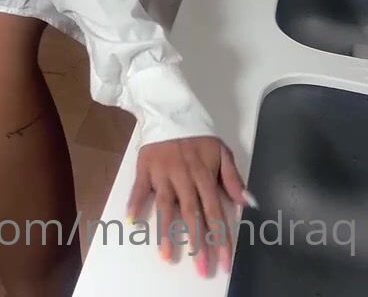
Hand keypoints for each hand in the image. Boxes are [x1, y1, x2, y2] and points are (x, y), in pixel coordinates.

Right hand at [126, 135, 248, 274]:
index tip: (225, 262)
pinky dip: (134, 203)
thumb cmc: (197, 136)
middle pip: (192, 214)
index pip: (215, 211)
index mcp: (204, 174)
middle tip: (202, 269)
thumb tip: (248, 203)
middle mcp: (184, 176)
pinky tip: (132, 221)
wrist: (170, 110)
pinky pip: (139, 188)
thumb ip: (233, 178)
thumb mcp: (221, 151)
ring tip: (167, 256)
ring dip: (166, 231)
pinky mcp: (145, 168)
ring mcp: (163, 173)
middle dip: (199, 244)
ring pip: (166, 205)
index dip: (221, 238)